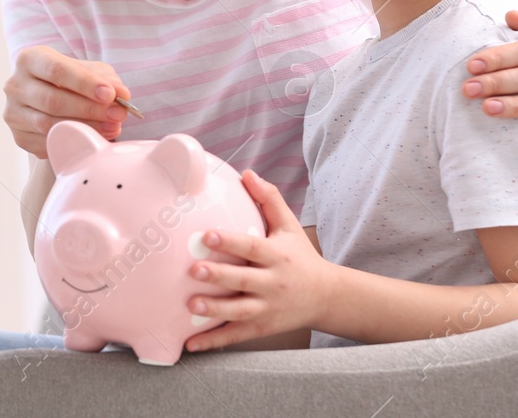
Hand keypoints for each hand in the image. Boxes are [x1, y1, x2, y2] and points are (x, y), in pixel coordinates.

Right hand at [2, 45, 130, 156]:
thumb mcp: (89, 71)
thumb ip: (106, 79)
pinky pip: (47, 143)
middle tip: (118, 114)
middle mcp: (15, 85)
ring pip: (50, 125)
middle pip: (53, 100)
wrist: (52, 102)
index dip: (85, 83)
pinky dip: (73, 142)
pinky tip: (93, 139)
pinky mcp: (20, 137)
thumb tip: (122, 94)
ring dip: (85, 128)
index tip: (111, 94)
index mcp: (29, 59)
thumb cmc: (72, 81)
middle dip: (90, 109)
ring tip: (113, 127)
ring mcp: (13, 113)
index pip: (57, 70)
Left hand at [182, 170, 331, 351]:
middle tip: (193, 270)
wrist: (326, 297)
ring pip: (240, 311)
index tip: (207, 235)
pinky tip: (191, 343)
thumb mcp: (289, 226)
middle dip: (219, 276)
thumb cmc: (301, 257)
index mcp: (277, 256)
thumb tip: (247, 173)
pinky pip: (236, 336)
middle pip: (244, 280)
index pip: (252, 247)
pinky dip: (214, 341)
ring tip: (191, 304)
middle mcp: (273, 283)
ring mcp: (268, 308)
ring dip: (214, 310)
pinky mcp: (262, 328)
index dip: (230, 241)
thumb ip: (269, 199)